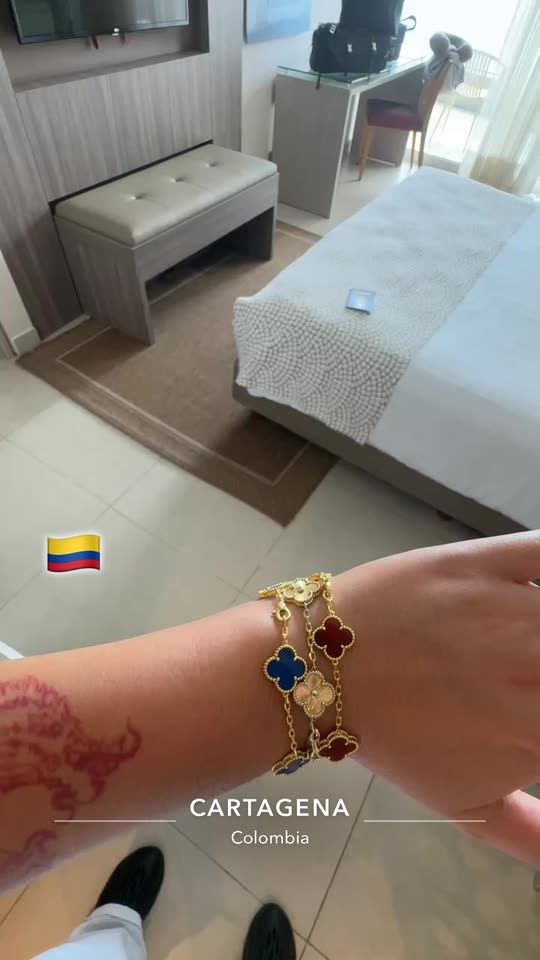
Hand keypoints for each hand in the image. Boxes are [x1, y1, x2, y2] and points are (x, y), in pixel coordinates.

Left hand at [335, 532, 539, 864]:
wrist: (318, 669)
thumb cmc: (392, 738)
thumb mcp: (464, 805)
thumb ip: (531, 834)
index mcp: (537, 733)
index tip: (535, 711)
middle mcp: (536, 670)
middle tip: (527, 676)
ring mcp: (514, 611)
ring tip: (524, 645)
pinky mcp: (484, 562)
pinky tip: (533, 589)